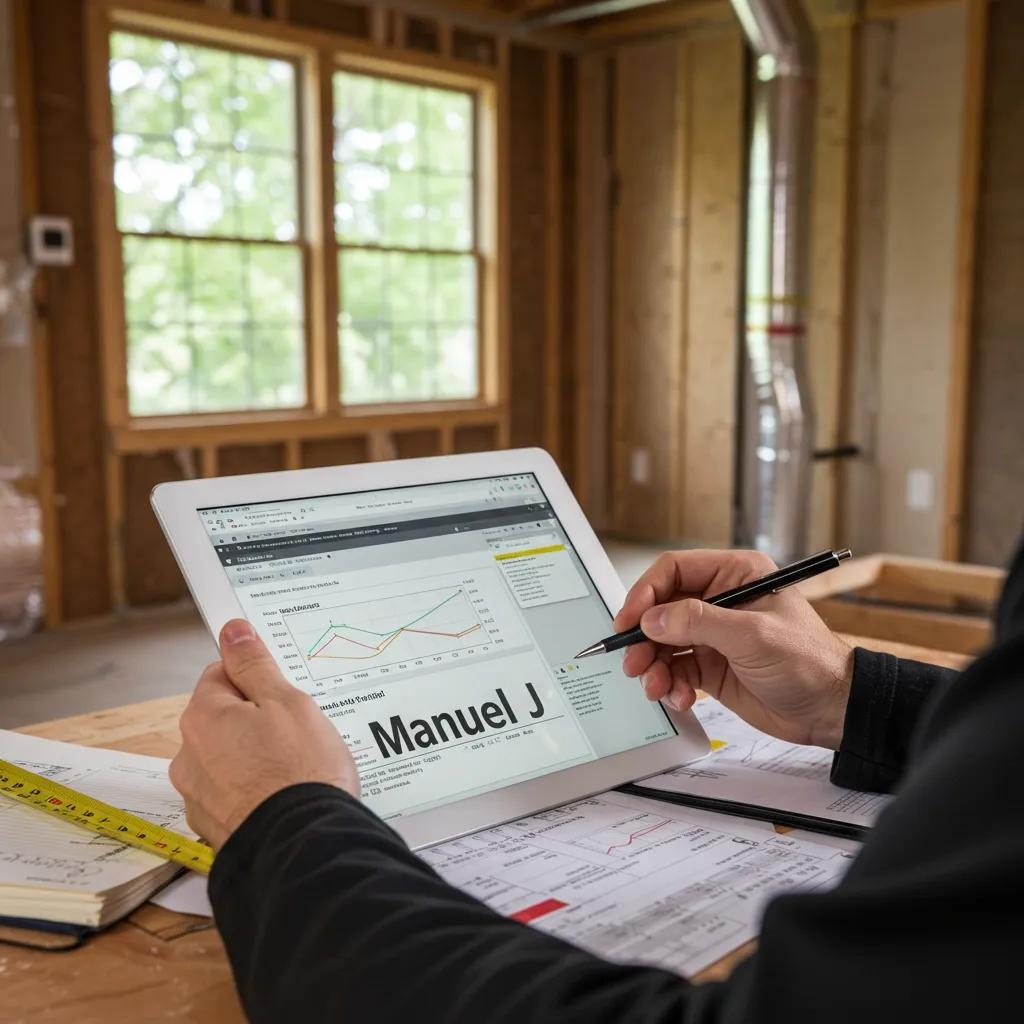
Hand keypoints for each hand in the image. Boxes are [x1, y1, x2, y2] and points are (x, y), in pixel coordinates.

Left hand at [169, 619, 358, 849]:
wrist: (306, 846)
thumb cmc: (300, 772)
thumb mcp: (287, 702)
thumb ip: (254, 665)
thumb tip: (232, 630)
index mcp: (203, 716)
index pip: (221, 674)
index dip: (257, 680)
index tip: (283, 692)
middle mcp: (188, 755)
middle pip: (223, 718)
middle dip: (257, 720)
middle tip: (297, 732)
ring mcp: (198, 795)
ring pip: (228, 758)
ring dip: (254, 757)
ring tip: (295, 769)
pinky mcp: (213, 827)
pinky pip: (234, 793)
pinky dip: (254, 791)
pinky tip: (284, 796)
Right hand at [614, 549, 853, 748]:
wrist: (831, 710)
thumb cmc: (809, 662)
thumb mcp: (752, 635)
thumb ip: (698, 622)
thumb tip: (652, 619)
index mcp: (735, 575)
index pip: (674, 571)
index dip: (646, 593)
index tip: (628, 620)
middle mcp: (721, 600)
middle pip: (662, 609)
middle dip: (644, 637)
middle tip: (634, 661)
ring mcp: (714, 635)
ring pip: (663, 643)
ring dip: (653, 665)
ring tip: (655, 686)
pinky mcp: (711, 666)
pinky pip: (675, 670)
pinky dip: (669, 684)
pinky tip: (679, 697)